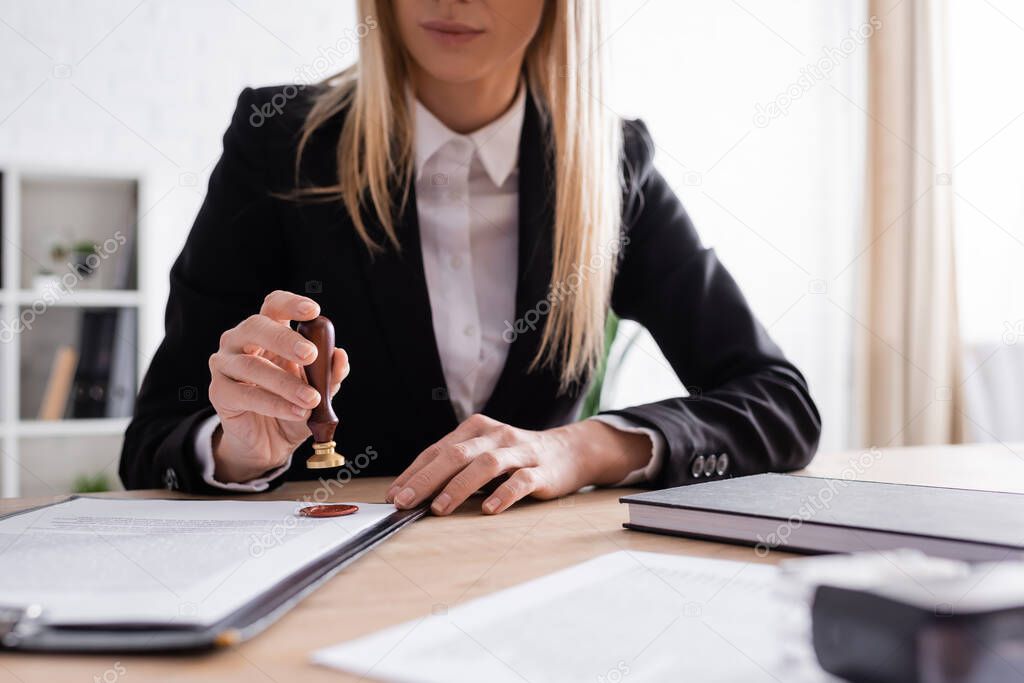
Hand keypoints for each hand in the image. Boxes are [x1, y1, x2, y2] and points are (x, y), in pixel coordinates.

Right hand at [208, 290, 349, 482]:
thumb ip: (329, 375)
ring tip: (312, 399)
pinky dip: (275, 404)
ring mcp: (225, 364)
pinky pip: (246, 395)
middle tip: (310, 354)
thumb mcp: (318, 391)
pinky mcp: (219, 392)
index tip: (313, 311)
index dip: (290, 304)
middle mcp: (241, 340)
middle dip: (285, 340)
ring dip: (285, 383)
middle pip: (257, 326)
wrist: (270, 442)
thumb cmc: (292, 405)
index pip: (274, 306)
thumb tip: (340, 357)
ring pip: (252, 365)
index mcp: (268, 332)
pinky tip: (296, 412)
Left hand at [385, 414, 651, 514]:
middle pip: (456, 454)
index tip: (394, 495)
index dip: (414, 473)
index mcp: (476, 429)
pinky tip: (489, 509)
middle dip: (427, 479)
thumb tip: (415, 493)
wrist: (569, 452)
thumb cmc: (516, 458)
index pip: (438, 450)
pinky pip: (521, 481)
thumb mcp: (483, 455)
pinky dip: (503, 494)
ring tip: (439, 509)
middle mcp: (496, 435)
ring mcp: (520, 451)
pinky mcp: (541, 470)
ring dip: (459, 487)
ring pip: (485, 465)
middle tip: (406, 502)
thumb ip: (455, 468)